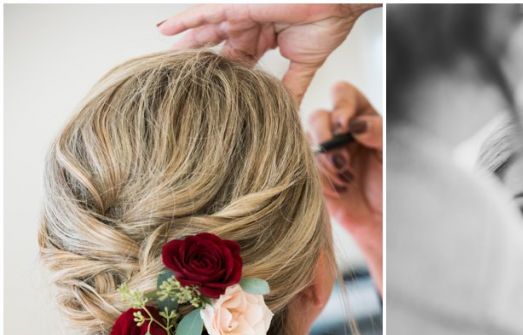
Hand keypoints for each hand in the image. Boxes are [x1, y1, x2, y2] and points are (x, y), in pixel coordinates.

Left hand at [157, 4, 374, 101]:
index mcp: (263, 39)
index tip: (208, 93)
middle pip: (216, 45)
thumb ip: (291, 88)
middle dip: (198, 58)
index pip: (236, 61)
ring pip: (206, 29)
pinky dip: (186, 20)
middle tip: (177, 74)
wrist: (338, 5)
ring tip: (164, 56)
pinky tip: (167, 30)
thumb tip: (288, 114)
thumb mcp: (303, 66)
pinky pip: (206, 12)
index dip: (223, 75)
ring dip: (185, 41)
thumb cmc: (326, 24)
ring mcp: (243, 14)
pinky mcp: (240, 5)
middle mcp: (249, 26)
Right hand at [307, 82, 381, 292]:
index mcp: (360, 117)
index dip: (341, 104)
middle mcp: (339, 132)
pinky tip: (340, 189)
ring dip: (325, 157)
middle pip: (318, 115)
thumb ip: (378, 133)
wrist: (381, 222)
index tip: (347, 124)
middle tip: (343, 157)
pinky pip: (303, 166)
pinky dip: (321, 176)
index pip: (343, 94)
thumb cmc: (390, 185)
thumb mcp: (389, 154)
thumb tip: (357, 124)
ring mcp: (323, 153)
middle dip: (327, 133)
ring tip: (346, 176)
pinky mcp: (312, 175)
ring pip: (307, 140)